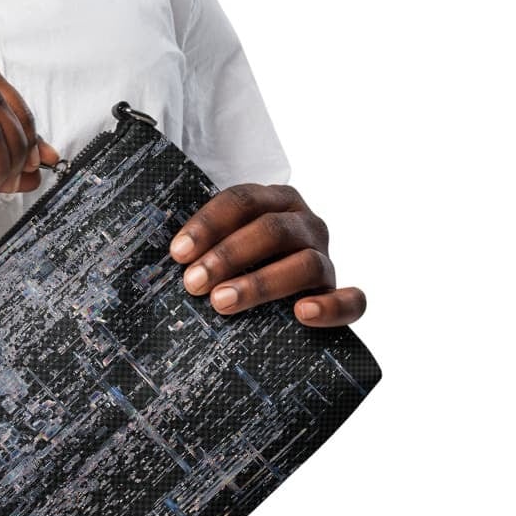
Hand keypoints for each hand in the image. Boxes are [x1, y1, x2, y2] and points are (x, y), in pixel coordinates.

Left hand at [167, 183, 366, 326]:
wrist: (274, 295)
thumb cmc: (235, 265)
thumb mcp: (219, 246)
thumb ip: (201, 246)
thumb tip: (163, 261)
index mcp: (275, 201)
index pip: (243, 201)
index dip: (209, 225)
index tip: (178, 253)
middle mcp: (304, 224)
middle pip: (271, 230)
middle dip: (228, 256)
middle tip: (193, 283)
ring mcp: (325, 258)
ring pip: (305, 264)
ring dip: (262, 283)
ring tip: (223, 302)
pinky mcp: (338, 294)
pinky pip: (352, 301)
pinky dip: (331, 306)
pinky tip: (302, 314)